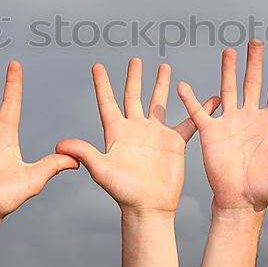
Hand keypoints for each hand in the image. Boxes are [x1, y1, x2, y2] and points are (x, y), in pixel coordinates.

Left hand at [56, 59, 218, 215]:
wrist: (149, 207)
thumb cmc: (123, 191)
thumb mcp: (101, 169)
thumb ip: (83, 153)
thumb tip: (59, 144)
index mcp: (117, 131)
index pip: (107, 101)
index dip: (102, 84)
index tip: (97, 65)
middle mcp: (136, 129)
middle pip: (134, 96)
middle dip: (134, 77)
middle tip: (136, 59)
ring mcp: (155, 134)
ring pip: (159, 103)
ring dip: (162, 85)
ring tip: (165, 66)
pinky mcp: (174, 142)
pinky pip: (188, 121)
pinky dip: (198, 109)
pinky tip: (209, 98)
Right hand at [178, 41, 267, 212]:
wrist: (242, 201)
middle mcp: (250, 117)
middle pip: (253, 83)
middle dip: (255, 62)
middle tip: (258, 41)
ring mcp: (229, 123)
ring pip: (228, 89)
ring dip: (228, 70)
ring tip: (229, 51)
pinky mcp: (211, 133)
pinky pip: (198, 113)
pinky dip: (190, 100)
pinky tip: (182, 86)